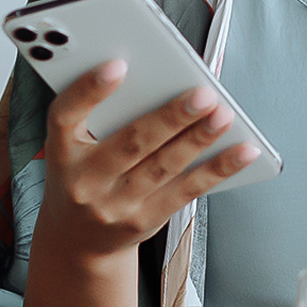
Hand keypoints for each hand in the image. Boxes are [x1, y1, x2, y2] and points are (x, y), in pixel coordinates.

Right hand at [38, 59, 259, 257]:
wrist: (76, 241)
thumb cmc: (83, 175)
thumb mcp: (75, 146)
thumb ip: (106, 112)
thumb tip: (166, 74)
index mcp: (62, 150)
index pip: (65, 116)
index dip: (89, 91)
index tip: (118, 65)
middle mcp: (84, 181)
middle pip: (131, 142)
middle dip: (171, 116)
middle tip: (204, 93)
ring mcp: (114, 205)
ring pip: (164, 166)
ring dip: (199, 139)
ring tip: (224, 115)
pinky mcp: (144, 221)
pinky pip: (187, 191)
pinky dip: (219, 169)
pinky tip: (244, 151)